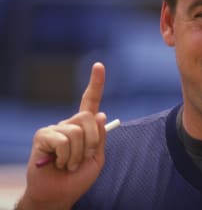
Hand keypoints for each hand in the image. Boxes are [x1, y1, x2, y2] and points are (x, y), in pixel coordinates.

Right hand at [18, 62, 106, 209]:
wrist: (59, 194)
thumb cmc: (78, 177)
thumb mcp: (97, 158)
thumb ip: (100, 138)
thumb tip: (100, 113)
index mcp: (84, 127)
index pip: (90, 101)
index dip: (96, 83)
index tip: (99, 65)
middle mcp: (69, 123)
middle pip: (88, 117)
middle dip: (92, 141)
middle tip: (84, 158)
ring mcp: (55, 129)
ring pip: (77, 131)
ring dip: (79, 154)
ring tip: (70, 163)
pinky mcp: (43, 136)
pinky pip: (64, 140)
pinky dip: (67, 156)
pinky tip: (58, 163)